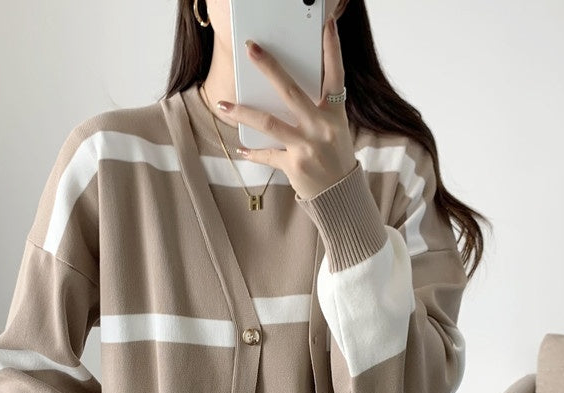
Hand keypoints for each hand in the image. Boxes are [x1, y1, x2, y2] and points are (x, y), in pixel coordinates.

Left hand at [215, 15, 358, 200]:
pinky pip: (267, 155)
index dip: (333, 50)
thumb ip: (317, 112)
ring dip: (242, 112)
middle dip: (270, 68)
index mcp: (335, 116)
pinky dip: (253, 153)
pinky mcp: (293, 166)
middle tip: (251, 49)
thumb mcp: (335, 131)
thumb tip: (284, 93)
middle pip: (291, 91)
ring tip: (223, 103)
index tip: (327, 25)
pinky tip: (241, 149)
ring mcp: (306, 147)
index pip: (335, 77)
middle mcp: (321, 128)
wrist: (340, 197)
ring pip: (268, 123)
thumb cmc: (335, 160)